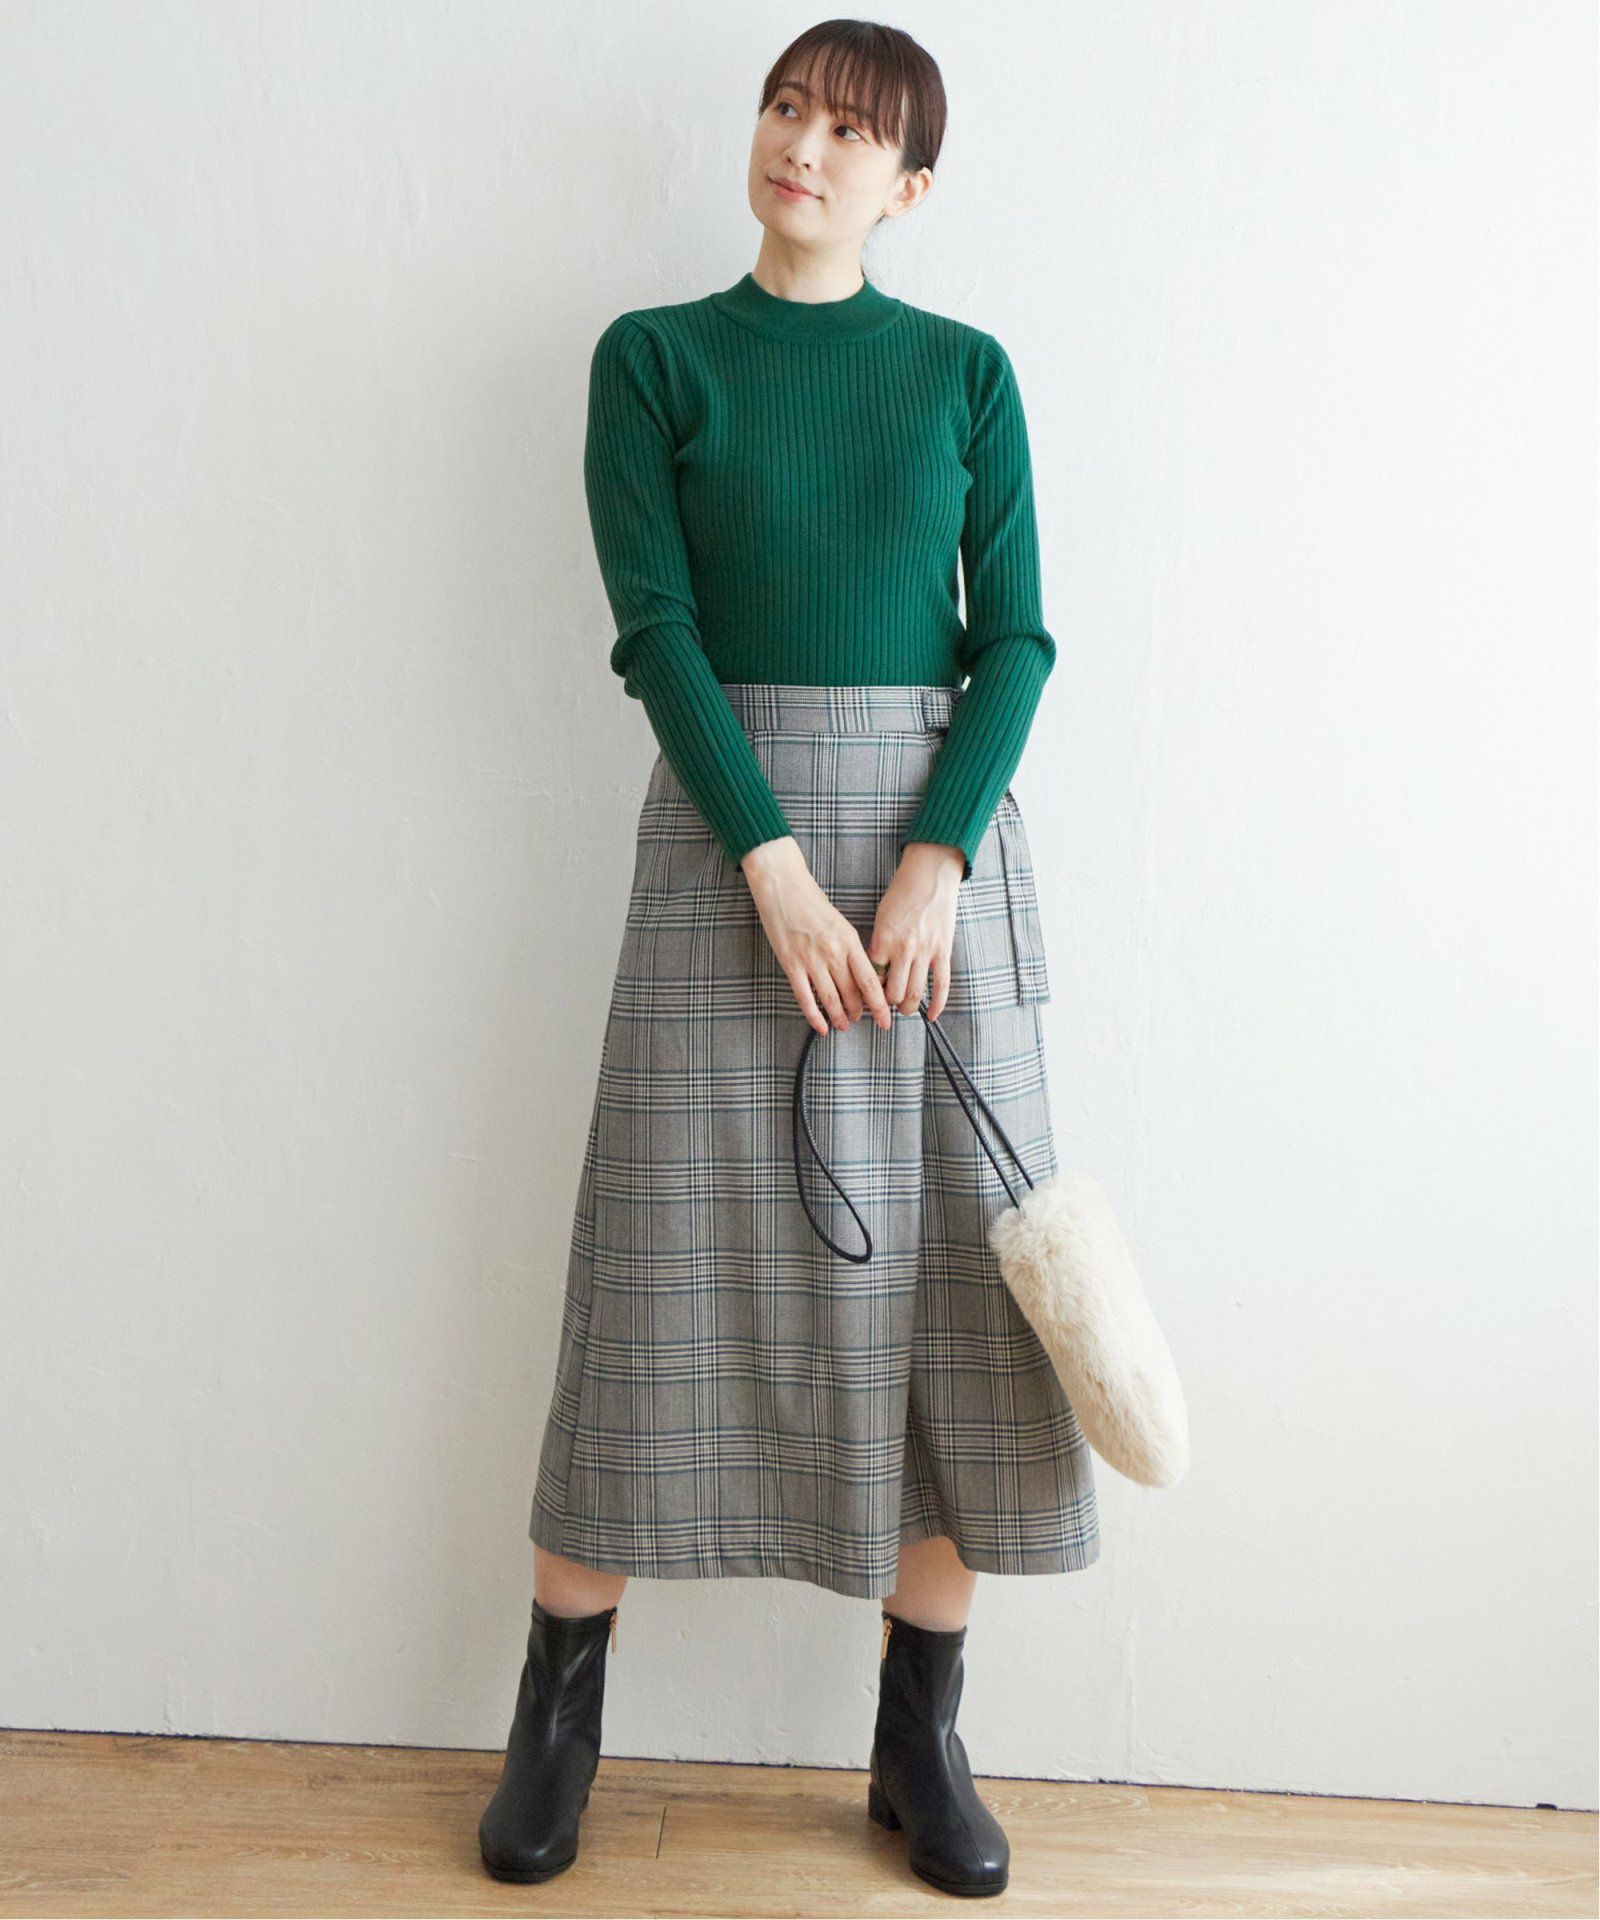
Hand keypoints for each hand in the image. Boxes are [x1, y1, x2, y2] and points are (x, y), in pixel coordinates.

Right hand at [739, 837, 894, 1037]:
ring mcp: (811, 960)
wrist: (783, 887)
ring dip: (839, 1017)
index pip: (870, 981)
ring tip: (844, 1025)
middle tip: (860, 1019)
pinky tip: (821, 1027)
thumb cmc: (812, 903)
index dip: (879, 1005)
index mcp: (850, 941)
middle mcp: (833, 953)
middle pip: (852, 993)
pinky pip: (805, 997)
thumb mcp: (841, 924)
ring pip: (831, 999)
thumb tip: (861, 976)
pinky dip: (814, 1016)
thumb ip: (851, 949)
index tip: (886, 1018)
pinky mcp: (791, 964)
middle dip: (858, 1012)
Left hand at [865, 841, 964, 1020]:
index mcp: (883, 940)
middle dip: (887, 1004)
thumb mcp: (881, 917)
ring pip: (914, 994)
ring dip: (907, 1008)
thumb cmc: (902, 893)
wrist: (930, 875)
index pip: (871, 978)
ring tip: (904, 1009)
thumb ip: (878, 945)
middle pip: (892, 993)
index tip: (867, 996)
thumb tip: (876, 972)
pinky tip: (932, 1016)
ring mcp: (925, 952)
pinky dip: (937, 1004)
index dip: (868, 991)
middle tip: (886, 1004)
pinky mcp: (944, 951)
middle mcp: (903, 949)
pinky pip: (941, 985)